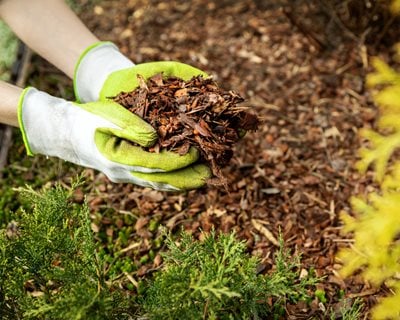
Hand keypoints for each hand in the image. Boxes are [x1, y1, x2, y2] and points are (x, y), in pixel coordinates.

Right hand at [18, 87, 209, 190]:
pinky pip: (152, 181)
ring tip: (202, 178)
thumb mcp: (107, 116)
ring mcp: (125, 176)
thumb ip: (130, 126)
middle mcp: (123, 173)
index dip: (178, 160)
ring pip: (158, 184)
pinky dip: (170, 180)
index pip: (156, 164)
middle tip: (209, 176)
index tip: (197, 152)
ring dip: (180, 182)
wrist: (68, 133)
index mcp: (118, 158)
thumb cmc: (89, 119)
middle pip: (160, 181)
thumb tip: (155, 138)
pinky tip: (184, 176)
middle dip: (186, 179)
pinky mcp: (128, 174)